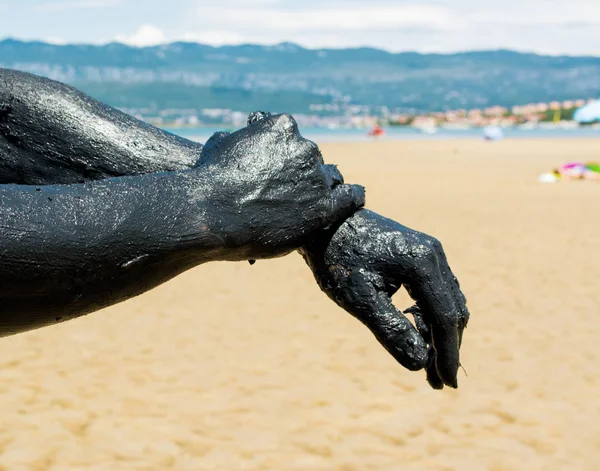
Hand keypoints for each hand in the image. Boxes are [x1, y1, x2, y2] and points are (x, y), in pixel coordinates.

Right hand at [197, 111, 364, 258]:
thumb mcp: (219, 144)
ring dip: (323, 188)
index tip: (280, 170)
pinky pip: (350, 197)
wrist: (211, 213)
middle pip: (313, 160)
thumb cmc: (208, 180)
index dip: (287, 156)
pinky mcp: (323, 207)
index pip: (295, 139)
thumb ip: (236, 138)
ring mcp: (316, 177)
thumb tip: (233, 137)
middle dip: (303, 174)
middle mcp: (304, 147)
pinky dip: (352, 197)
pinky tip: (351, 200)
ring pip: (330, 179)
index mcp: (283, 126)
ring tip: (312, 203)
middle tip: (289, 194)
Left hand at [300, 208, 468, 388]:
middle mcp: (434, 254)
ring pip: (448, 301)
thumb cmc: (337, 259)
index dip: (447, 354)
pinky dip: (432, 315)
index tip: (446, 384)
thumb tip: (420, 363)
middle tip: (436, 382)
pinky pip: (437, 291)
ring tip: (428, 365)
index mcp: (422, 263)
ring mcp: (430, 252)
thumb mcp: (360, 298)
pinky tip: (419, 333)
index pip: (445, 318)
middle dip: (446, 347)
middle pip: (452, 311)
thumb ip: (391, 331)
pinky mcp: (421, 254)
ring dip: (440, 333)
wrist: (324, 223)